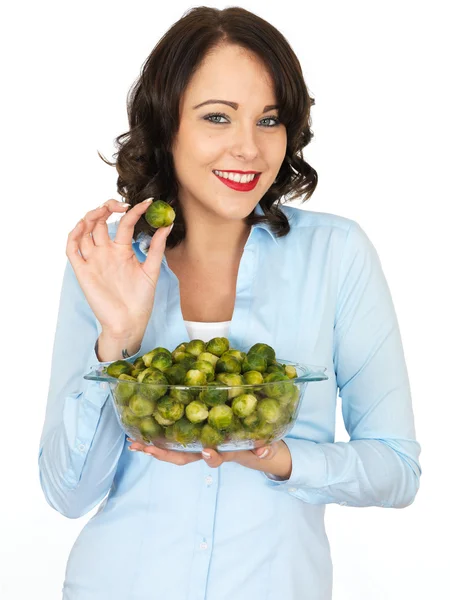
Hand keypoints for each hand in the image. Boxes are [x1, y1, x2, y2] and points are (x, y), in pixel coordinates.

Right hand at [66, 198, 171, 337]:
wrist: (129, 323)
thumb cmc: (141, 300)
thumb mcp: (152, 270)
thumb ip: (157, 247)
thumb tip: (167, 224)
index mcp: (122, 251)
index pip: (124, 224)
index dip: (133, 211)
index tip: (148, 203)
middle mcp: (106, 253)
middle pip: (100, 222)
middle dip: (106, 208)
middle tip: (120, 204)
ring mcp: (93, 261)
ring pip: (85, 231)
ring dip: (90, 216)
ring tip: (103, 210)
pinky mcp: (82, 272)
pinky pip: (72, 250)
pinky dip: (74, 235)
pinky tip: (84, 226)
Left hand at [127, 438, 291, 478]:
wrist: (256, 449)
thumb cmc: (258, 446)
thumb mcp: (265, 447)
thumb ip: (264, 448)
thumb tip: (263, 451)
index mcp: (224, 452)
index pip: (215, 457)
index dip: (210, 456)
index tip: (206, 450)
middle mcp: (206, 450)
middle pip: (184, 457)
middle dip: (165, 454)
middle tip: (146, 448)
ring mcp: (198, 445)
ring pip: (173, 449)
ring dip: (153, 447)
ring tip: (134, 443)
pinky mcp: (193, 435)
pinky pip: (173, 438)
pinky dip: (156, 436)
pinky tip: (140, 431)